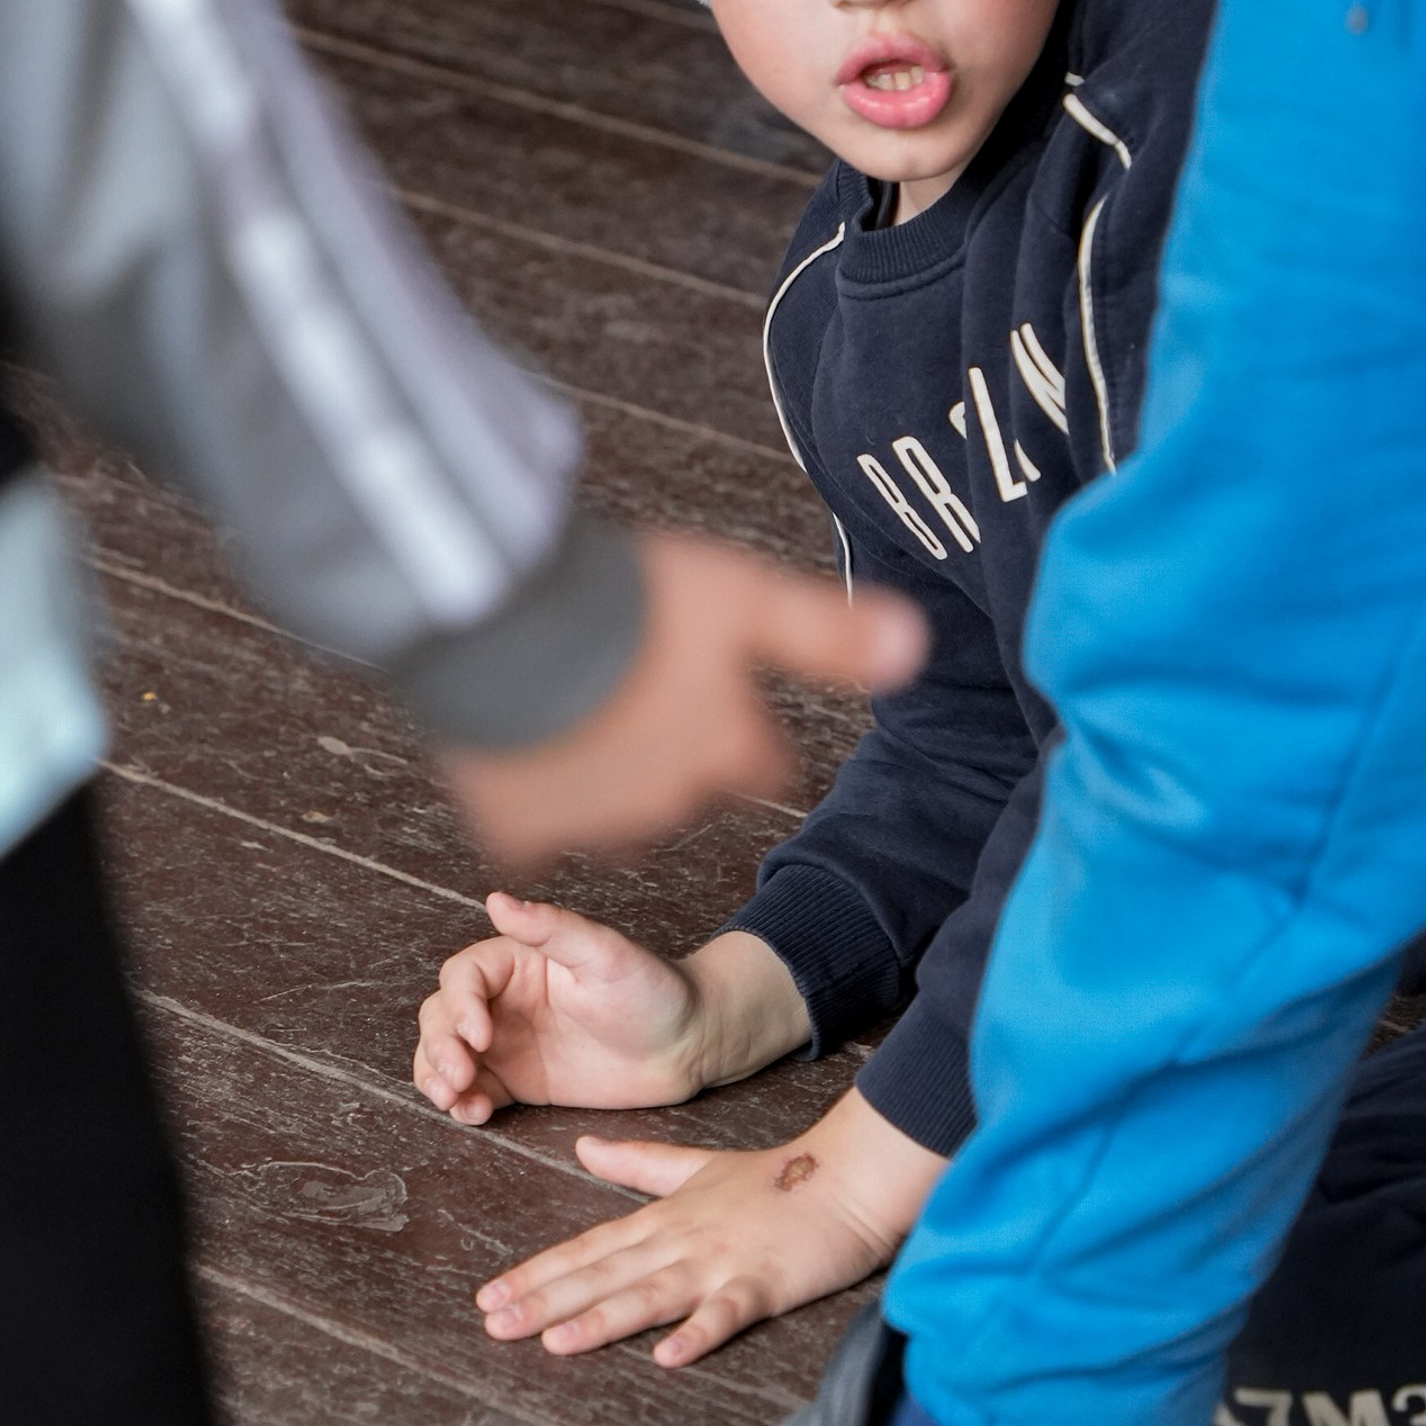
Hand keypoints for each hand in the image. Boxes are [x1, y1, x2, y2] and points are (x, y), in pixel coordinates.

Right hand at [414, 907, 810, 1123]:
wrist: (688, 1044)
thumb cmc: (652, 988)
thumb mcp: (604, 953)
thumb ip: (550, 928)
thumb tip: (496, 899)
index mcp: (517, 960)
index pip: (463, 976)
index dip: (459, 1005)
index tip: (480, 1036)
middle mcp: (503, 998)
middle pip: (441, 1015)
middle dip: (439, 1046)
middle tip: (459, 1076)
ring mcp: (507, 1041)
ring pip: (444, 1054)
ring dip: (436, 1075)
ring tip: (455, 1100)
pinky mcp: (518, 1080)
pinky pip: (474, 1089)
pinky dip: (461, 1102)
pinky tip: (473, 1114)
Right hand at [441, 532, 924, 866]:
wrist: (508, 621)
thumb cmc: (631, 599)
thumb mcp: (747, 596)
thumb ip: (829, 633)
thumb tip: (917, 646)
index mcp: (730, 748)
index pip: (760, 763)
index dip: (740, 728)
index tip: (713, 693)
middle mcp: (673, 798)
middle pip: (685, 785)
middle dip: (667, 745)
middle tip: (631, 681)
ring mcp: (596, 820)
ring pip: (612, 810)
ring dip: (602, 770)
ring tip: (572, 700)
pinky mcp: (524, 829)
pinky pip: (534, 827)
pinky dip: (530, 794)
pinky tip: (519, 741)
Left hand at [475, 1089, 946, 1366]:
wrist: (843, 1178)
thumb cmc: (772, 1178)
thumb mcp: (695, 1165)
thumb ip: (636, 1162)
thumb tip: (582, 1148)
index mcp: (662, 1218)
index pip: (588, 1248)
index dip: (539, 1272)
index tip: (491, 1294)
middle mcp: (679, 1240)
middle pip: (604, 1273)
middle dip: (546, 1299)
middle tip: (494, 1322)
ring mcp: (719, 1262)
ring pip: (650, 1294)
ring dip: (601, 1318)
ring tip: (553, 1341)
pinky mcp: (762, 1284)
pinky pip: (726, 1313)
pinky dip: (698, 1333)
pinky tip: (667, 1357)